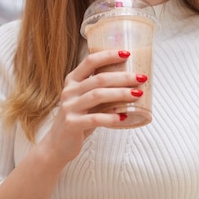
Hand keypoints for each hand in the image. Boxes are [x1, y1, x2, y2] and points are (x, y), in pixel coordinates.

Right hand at [37, 49, 145, 165]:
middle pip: (99, 79)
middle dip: (123, 77)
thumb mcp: (87, 101)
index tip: (127, 53)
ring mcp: (69, 107)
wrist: (57, 144)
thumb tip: (131, 82)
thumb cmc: (78, 118)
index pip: (90, 61)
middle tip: (141, 77)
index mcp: (72, 80)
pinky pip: (95, 118)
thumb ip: (101, 90)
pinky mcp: (72, 124)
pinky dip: (111, 117)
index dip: (108, 55)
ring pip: (98, 95)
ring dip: (121, 93)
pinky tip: (124, 117)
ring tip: (138, 94)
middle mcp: (69, 91)